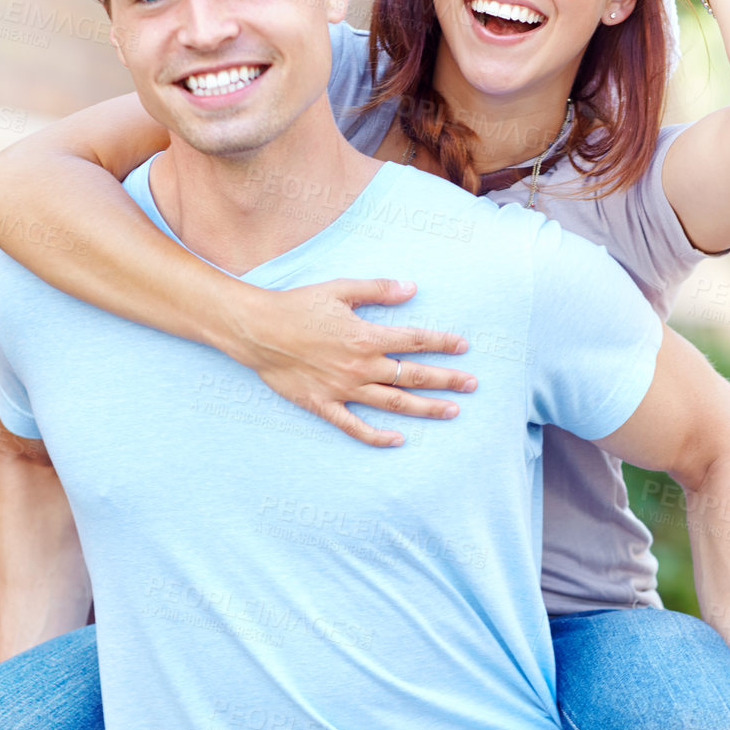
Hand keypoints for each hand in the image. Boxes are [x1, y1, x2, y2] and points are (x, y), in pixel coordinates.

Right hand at [233, 278, 478, 448]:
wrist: (256, 331)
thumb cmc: (297, 306)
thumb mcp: (339, 289)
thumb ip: (377, 290)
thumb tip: (411, 289)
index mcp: (366, 337)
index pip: (415, 341)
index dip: (442, 343)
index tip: (464, 347)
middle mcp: (360, 367)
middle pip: (413, 376)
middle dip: (446, 380)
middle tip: (472, 385)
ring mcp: (344, 389)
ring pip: (393, 403)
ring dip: (425, 408)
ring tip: (452, 411)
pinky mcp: (324, 405)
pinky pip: (355, 427)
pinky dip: (378, 436)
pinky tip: (399, 440)